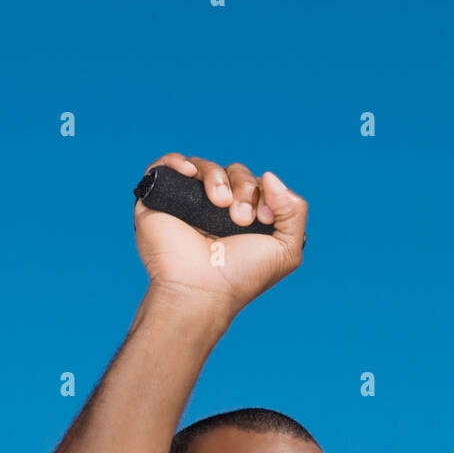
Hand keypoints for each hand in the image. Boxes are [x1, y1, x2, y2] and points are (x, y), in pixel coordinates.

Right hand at [134, 152, 307, 324]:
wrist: (202, 291)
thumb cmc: (242, 277)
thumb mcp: (286, 251)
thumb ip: (295, 211)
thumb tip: (269, 176)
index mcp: (243, 220)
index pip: (257, 185)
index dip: (265, 193)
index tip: (263, 219)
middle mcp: (215, 211)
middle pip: (235, 172)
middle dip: (244, 188)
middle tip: (241, 219)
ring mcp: (186, 205)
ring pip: (205, 166)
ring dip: (218, 178)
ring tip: (220, 204)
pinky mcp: (159, 201)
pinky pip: (166, 165)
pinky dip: (177, 161)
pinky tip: (189, 173)